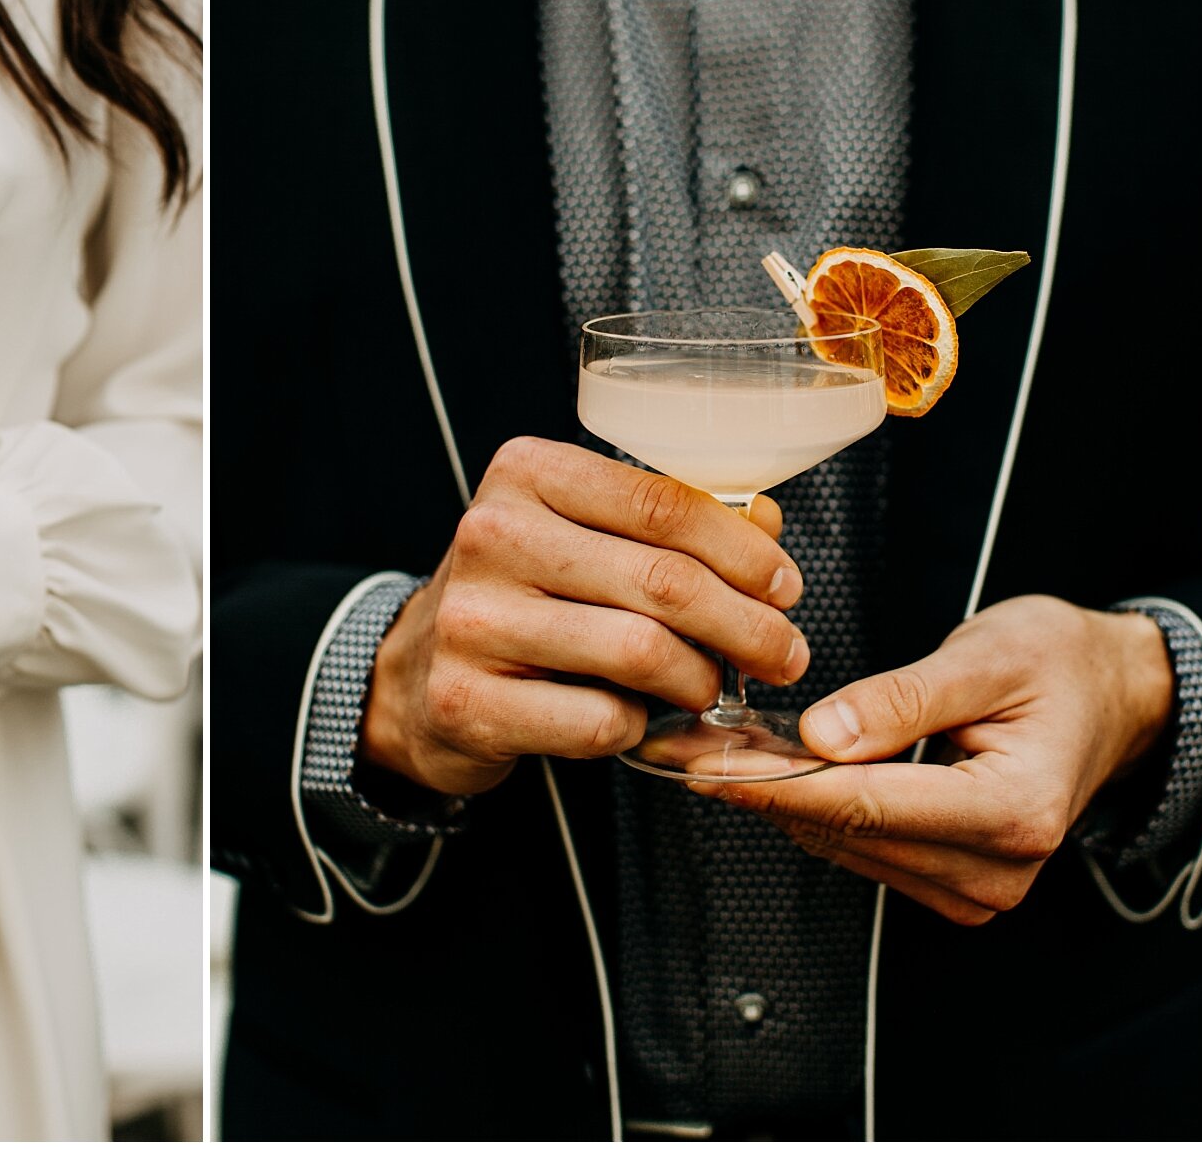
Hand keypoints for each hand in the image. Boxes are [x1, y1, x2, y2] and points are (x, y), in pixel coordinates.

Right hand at [359, 437, 807, 796]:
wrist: (415, 676)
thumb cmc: (520, 597)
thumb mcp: (581, 536)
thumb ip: (670, 525)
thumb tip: (767, 525)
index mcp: (524, 474)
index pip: (663, 504)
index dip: (744, 551)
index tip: (785, 587)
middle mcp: (491, 535)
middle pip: (664, 581)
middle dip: (749, 626)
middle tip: (784, 654)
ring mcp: (473, 620)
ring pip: (640, 651)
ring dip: (702, 680)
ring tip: (713, 687)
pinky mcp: (468, 699)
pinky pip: (598, 719)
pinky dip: (637, 727)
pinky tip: (634, 718)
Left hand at [690, 594, 1174, 924]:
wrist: (1106, 696)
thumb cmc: (1055, 664)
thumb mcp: (986, 657)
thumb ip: (903, 699)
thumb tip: (821, 736)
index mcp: (1016, 810)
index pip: (870, 805)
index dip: (776, 786)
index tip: (704, 766)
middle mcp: (999, 866)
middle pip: (848, 830)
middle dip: (761, 786)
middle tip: (686, 745)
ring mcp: (977, 885)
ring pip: (844, 845)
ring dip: (780, 797)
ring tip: (722, 747)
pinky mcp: (952, 881)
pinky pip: (861, 848)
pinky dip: (812, 807)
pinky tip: (775, 767)